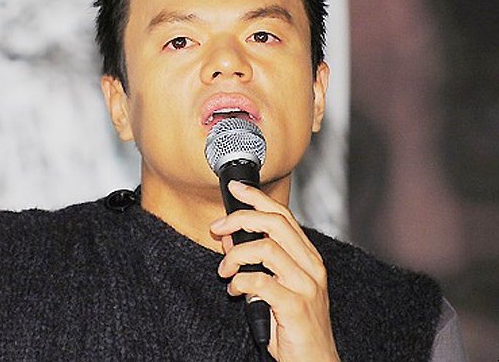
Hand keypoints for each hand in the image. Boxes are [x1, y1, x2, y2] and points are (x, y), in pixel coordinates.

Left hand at [210, 181, 339, 361]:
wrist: (315, 361)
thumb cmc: (294, 325)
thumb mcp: (272, 287)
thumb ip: (253, 261)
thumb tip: (229, 237)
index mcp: (308, 258)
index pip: (283, 216)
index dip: (258, 198)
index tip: (236, 188)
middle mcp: (311, 267)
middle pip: (275, 224)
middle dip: (240, 219)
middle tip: (217, 228)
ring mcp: (306, 286)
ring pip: (266, 249)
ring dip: (236, 256)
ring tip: (225, 271)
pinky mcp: (296, 306)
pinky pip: (260, 282)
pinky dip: (239, 282)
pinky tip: (234, 292)